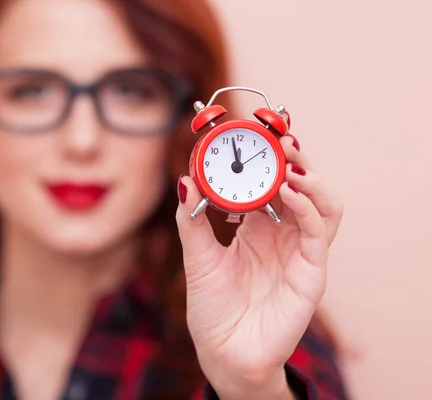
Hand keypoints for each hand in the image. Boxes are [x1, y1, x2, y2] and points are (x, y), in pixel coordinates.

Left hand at [176, 135, 342, 398]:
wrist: (224, 351)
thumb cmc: (212, 307)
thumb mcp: (197, 257)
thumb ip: (192, 220)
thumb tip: (185, 179)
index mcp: (257, 228)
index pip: (268, 181)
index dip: (264, 155)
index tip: (248, 128)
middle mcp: (282, 235)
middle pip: (299, 184)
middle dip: (291, 156)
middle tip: (275, 131)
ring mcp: (299, 252)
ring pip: (321, 202)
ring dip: (308, 174)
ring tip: (288, 156)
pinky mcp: (311, 272)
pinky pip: (317, 231)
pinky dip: (306, 205)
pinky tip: (287, 189)